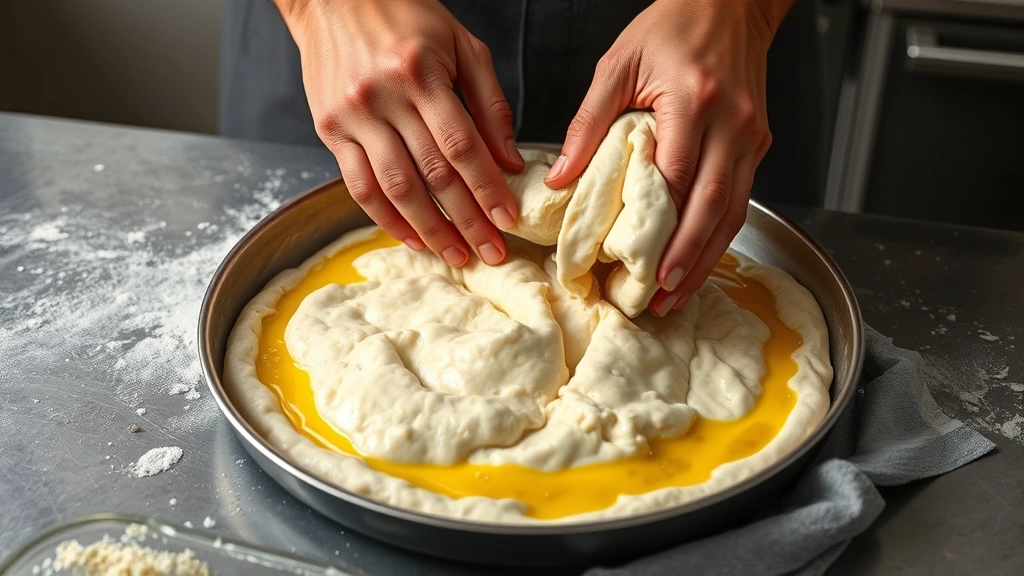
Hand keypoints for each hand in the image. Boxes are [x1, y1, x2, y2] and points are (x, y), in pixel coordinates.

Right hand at [276, 0, 524, 265]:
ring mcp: (352, 116)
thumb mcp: (461, 45)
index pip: (461, 145)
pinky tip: (412, 237)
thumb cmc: (404, 16)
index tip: (508, 219)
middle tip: (491, 251)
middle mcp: (384, 97)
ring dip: (429, 229)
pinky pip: (359, 186)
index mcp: (421, 73)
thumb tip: (509, 160)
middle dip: (466, 220)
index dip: (486, 188)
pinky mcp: (329, 130)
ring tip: (456, 255)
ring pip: (395, 188)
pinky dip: (386, 218)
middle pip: (432, 174)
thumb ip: (490, 102)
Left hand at [545, 0, 792, 315]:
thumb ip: (588, 123)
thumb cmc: (672, 27)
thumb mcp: (618, 65)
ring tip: (678, 292)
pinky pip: (742, 197)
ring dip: (707, 256)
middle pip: (713, 205)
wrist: (730, 2)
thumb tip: (561, 176)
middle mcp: (731, 122)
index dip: (658, 225)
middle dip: (687, 257)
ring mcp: (751, 135)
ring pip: (734, 209)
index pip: (677, 176)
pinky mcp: (758, 141)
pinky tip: (700, 257)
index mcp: (694, 100)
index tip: (634, 261)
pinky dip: (721, 233)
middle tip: (661, 295)